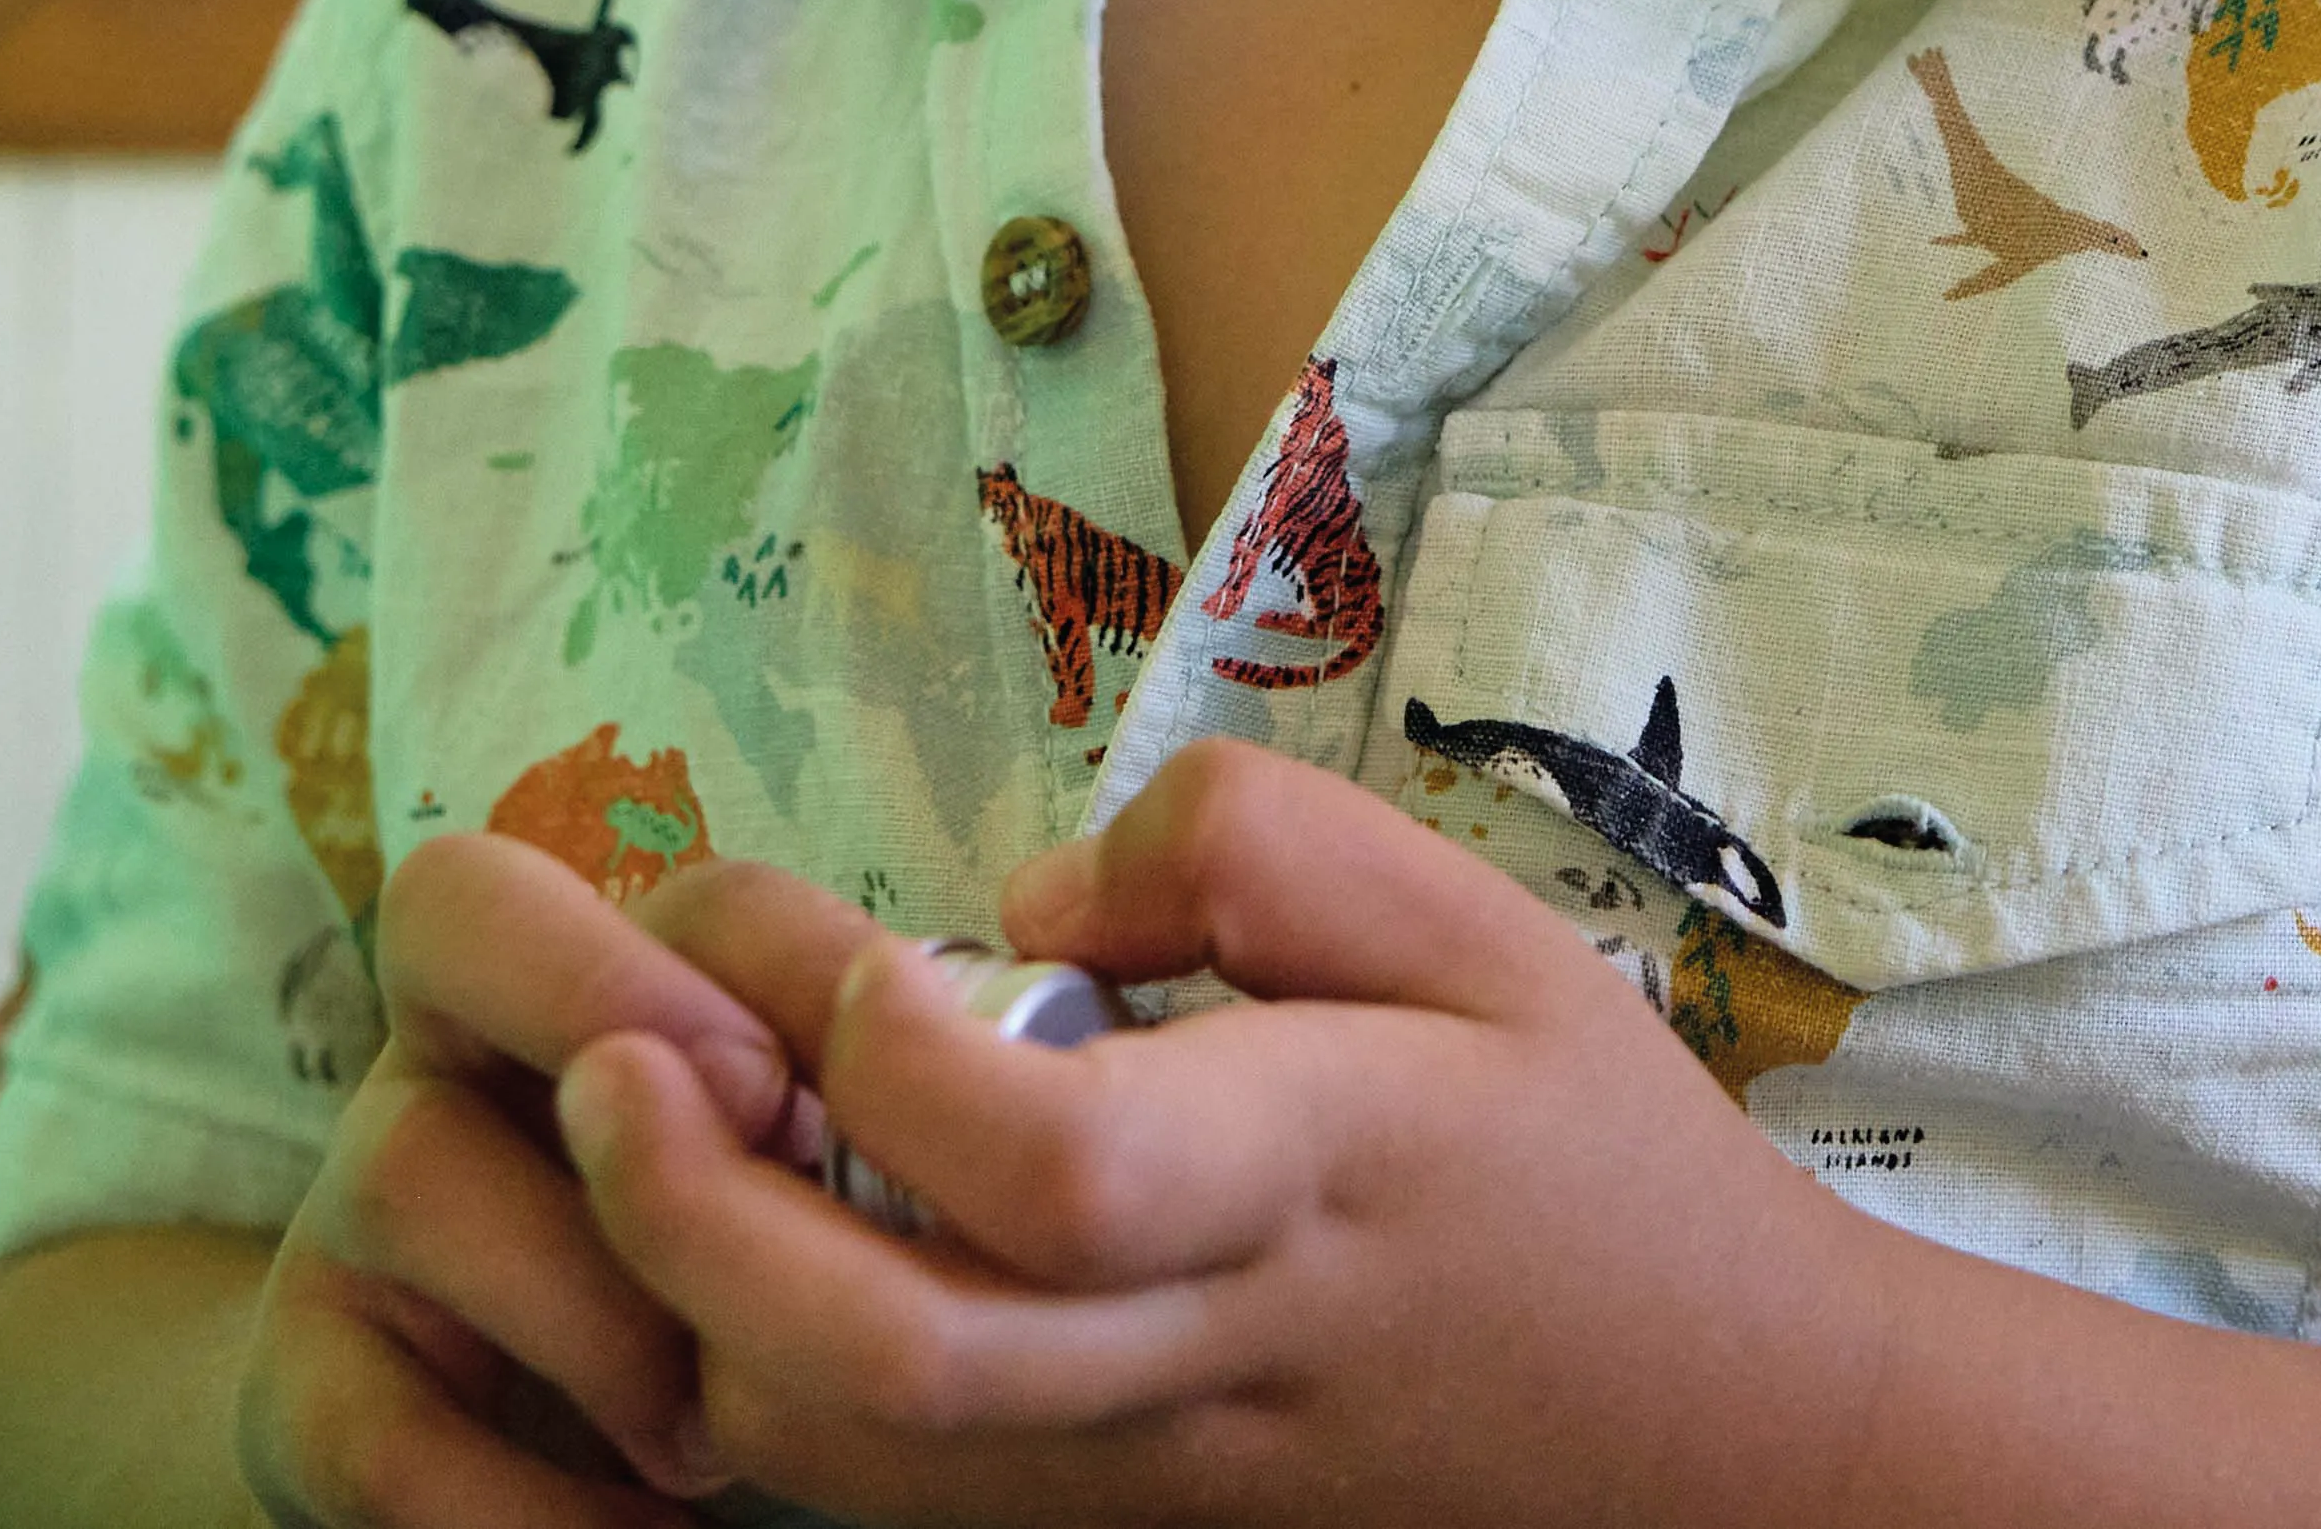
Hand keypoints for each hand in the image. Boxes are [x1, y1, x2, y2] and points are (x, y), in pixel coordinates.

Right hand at [242, 829, 799, 1528]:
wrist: (543, 1452)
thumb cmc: (721, 1275)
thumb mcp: (783, 1160)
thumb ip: (849, 1076)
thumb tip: (1012, 995)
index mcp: (562, 973)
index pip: (597, 836)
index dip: (674, 940)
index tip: (797, 1078)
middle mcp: (436, 1054)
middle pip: (447, 914)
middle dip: (615, 1003)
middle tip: (766, 1152)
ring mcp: (349, 1219)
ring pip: (418, 1173)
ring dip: (606, 1312)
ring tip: (719, 1432)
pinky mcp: (304, 1391)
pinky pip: (379, 1435)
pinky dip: (531, 1508)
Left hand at [550, 751, 1896, 1528]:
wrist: (1717, 1455)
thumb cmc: (1595, 1165)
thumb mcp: (1492, 935)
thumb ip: (1262, 854)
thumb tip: (1028, 895)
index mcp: (1314, 1181)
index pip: (1062, 1174)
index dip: (905, 1060)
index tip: (858, 947)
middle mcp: (1199, 1356)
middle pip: (885, 1357)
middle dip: (689, 1208)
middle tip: (603, 1054)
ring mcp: (1131, 1475)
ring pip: (837, 1454)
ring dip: (685, 1299)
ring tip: (643, 1128)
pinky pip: (873, 1491)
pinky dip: (749, 1376)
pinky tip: (734, 1232)